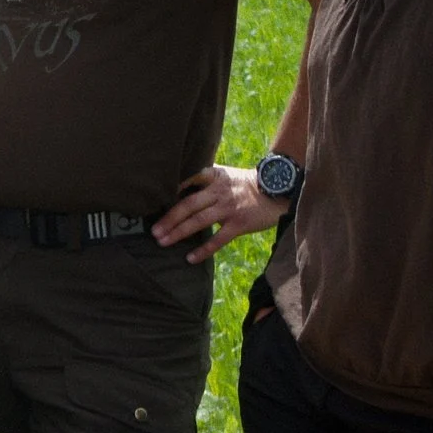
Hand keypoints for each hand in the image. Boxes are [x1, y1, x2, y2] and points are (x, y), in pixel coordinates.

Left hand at [153, 165, 289, 262]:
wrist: (279, 190)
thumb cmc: (247, 184)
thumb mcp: (226, 175)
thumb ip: (205, 180)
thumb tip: (179, 190)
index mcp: (214, 177)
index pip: (188, 180)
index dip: (170, 190)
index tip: (153, 201)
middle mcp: (219, 191)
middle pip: (188, 205)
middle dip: (169, 218)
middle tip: (154, 231)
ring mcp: (229, 208)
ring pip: (199, 221)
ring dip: (179, 232)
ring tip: (163, 242)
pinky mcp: (239, 224)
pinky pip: (218, 239)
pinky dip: (203, 249)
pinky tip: (190, 258)